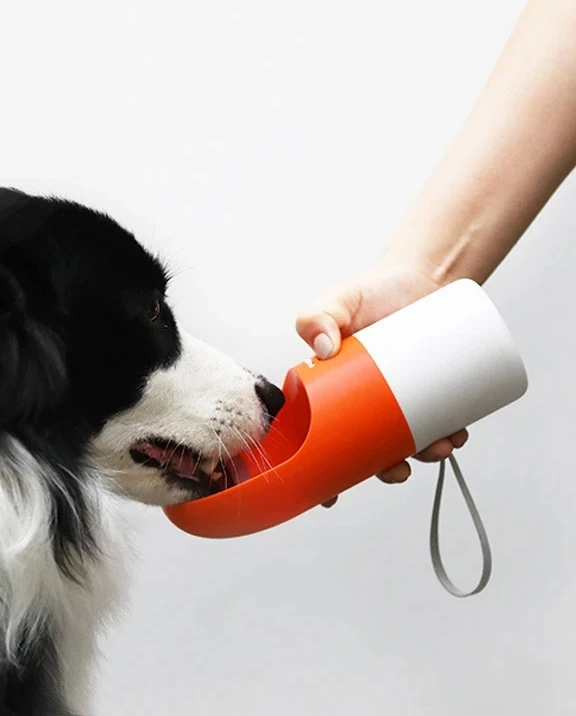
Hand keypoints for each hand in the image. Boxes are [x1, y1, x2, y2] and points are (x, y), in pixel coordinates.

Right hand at [295, 257, 468, 506]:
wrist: (420, 276)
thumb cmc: (371, 290)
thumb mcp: (336, 301)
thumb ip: (317, 316)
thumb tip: (323, 348)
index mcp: (329, 392)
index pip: (318, 439)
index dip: (322, 472)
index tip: (329, 496)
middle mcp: (362, 402)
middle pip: (366, 451)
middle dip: (382, 470)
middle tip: (397, 468)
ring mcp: (399, 399)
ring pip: (406, 441)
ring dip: (421, 455)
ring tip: (438, 445)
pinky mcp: (432, 391)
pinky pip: (438, 422)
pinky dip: (447, 434)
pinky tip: (455, 435)